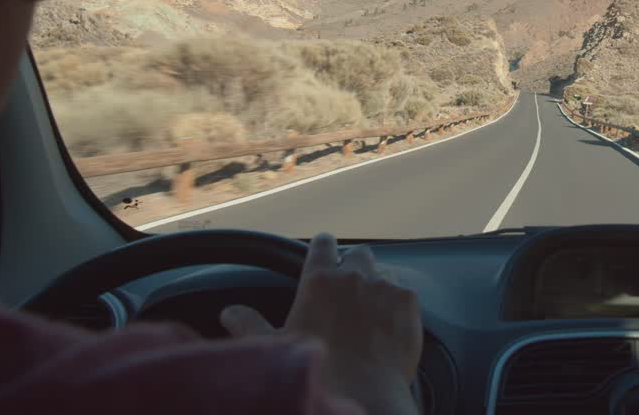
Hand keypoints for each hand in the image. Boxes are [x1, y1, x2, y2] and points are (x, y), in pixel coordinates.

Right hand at [221, 233, 422, 413]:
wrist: (366, 395)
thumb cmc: (318, 373)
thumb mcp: (276, 347)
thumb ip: (249, 324)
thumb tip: (229, 312)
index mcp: (319, 280)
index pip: (322, 243)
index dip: (323, 247)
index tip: (324, 252)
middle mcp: (355, 275)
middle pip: (357, 253)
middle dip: (353, 266)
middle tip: (348, 290)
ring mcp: (385, 286)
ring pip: (382, 271)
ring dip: (376, 285)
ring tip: (369, 311)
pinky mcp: (409, 301)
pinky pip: (403, 290)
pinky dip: (396, 302)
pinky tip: (388, 323)